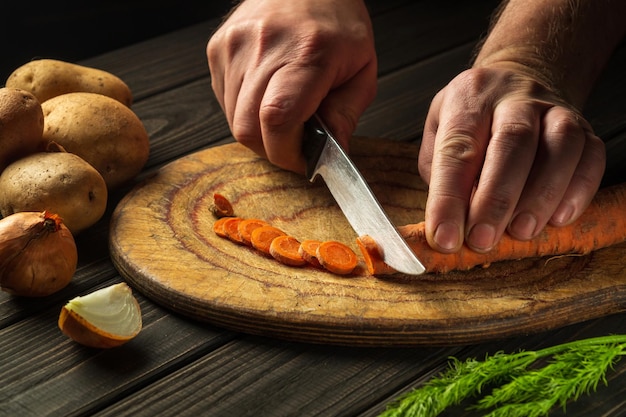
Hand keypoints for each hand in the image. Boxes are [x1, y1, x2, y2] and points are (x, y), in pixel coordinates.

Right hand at [207, 0, 376, 172]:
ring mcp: (234, 46)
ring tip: (284, 110)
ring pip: (234, 121)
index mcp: (306, 52)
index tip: (303, 160)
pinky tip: (266, 94)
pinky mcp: (217, 49)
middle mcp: (263, 47)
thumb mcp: (362, 69)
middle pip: (248, 129)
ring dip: (259, 131)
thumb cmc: (338, 21)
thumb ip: (346, 116)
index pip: (278, 120)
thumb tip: (330, 157)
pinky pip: (225, 102)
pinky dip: (246, 111)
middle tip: (296, 140)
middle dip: (273, 149)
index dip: (287, 153)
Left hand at [418, 66, 605, 252]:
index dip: (449, 198)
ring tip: (521, 232)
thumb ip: (441, 175)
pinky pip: (590, 156)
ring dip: (540, 196)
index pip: (456, 150)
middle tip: (483, 239)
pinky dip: (578, 190)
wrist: (518, 77)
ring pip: (558, 146)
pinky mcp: (584, 127)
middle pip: (511, 143)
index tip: (445, 237)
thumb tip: (450, 225)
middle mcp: (513, 100)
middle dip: (496, 199)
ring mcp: (553, 110)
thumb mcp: (438, 134)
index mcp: (468, 100)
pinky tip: (560, 218)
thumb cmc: (471, 120)